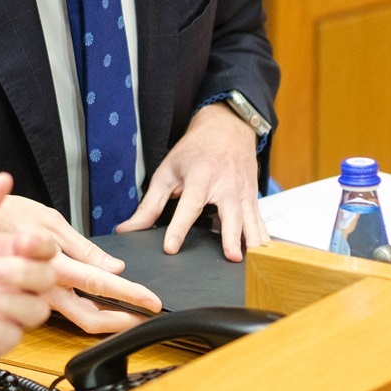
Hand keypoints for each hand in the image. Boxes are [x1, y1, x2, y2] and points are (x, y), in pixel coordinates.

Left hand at [0, 183, 60, 369]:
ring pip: (35, 312)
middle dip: (24, 273)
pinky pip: (8, 338)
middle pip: (46, 279)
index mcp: (2, 252)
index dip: (41, 245)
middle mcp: (7, 284)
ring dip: (9, 301)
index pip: (44, 249)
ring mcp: (0, 313)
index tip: (21, 241)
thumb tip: (3, 179)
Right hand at [0, 194, 158, 332]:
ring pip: (74, 319)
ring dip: (102, 320)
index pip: (99, 284)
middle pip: (89, 318)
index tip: (153, 303)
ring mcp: (32, 299)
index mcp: (51, 267)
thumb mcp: (46, 220)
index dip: (129, 295)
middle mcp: (43, 290)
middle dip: (121, 321)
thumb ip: (80, 247)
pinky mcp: (23, 301)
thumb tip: (112, 266)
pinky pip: (56, 313)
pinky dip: (80, 310)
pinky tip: (93, 305)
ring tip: (125, 314)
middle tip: (143, 317)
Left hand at [115, 103, 268, 261]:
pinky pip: (261, 222)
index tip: (171, 248)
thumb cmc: (193, 151)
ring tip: (254, 262)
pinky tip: (263, 256)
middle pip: (230, 214)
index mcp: (200, 177)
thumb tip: (127, 229)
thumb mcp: (167, 172)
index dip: (178, 228)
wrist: (227, 129)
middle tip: (231, 257)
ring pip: (252, 220)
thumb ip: (150, 204)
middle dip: (231, 236)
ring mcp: (244, 193)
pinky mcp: (254, 199)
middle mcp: (226, 185)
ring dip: (254, 241)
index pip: (189, 206)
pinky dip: (263, 239)